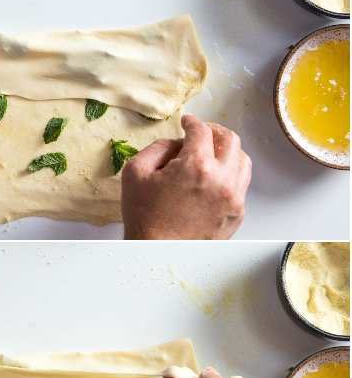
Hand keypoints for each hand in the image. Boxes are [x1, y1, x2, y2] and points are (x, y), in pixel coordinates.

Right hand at [121, 115, 250, 239]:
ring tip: (212, 156)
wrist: (156, 255)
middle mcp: (222, 178)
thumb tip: (176, 143)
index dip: (192, 122)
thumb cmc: (144, 218)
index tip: (187, 122)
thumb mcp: (135, 174)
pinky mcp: (237, 213)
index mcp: (196, 165)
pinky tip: (213, 181)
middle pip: (230, 140)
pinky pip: (240, 185)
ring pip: (242, 160)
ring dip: (227, 152)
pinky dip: (229, 176)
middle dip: (215, 131)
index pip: (201, 130)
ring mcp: (233, 197)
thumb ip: (157, 148)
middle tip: (202, 133)